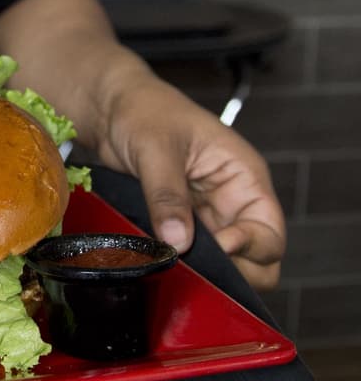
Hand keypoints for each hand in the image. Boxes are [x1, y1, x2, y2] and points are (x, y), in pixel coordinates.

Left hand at [96, 78, 285, 289]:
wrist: (111, 109)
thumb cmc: (144, 111)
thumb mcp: (156, 149)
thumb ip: (167, 195)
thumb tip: (178, 242)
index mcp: (244, 178)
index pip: (270, 232)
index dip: (249, 249)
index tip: (215, 250)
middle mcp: (232, 201)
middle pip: (256, 258)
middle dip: (235, 272)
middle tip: (195, 268)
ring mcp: (206, 215)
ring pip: (225, 262)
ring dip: (205, 271)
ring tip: (171, 265)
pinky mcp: (180, 223)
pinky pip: (190, 253)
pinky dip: (180, 262)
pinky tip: (158, 260)